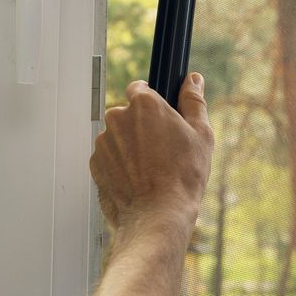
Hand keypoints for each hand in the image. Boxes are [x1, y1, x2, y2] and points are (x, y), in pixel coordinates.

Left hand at [91, 74, 213, 238]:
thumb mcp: (201, 135)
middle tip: (163, 151)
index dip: (152, 104)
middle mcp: (117, 117)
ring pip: (118, 137)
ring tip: (152, 170)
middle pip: (128, 114)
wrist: (156, 216)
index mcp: (144, 104)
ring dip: (131, 148)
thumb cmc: (182, 177)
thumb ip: (194, 101)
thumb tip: (193, 80)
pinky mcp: (95, 164)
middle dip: (142, 128)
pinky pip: (109, 158)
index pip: (140, 89)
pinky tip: (138, 181)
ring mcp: (103, 141)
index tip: (162, 119)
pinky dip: (120, 166)